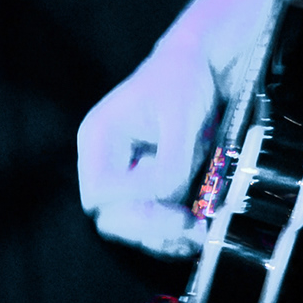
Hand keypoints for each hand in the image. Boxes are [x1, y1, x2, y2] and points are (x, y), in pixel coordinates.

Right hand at [77, 0, 274, 255]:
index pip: (100, 194)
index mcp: (98, 139)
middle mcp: (105, 163)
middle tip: (190, 227)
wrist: (204, 66)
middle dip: (150, 228)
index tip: (172, 202)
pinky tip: (198, 229)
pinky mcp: (150, 187)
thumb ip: (171, 162)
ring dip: (165, 235)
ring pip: (133, 226)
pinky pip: (153, 222)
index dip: (133, 205)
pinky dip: (173, 231)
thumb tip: (166, 199)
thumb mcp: (180, 118)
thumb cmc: (184, 80)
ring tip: (200, 231)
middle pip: (111, 217)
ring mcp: (127, 178)